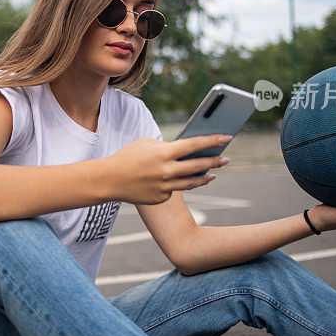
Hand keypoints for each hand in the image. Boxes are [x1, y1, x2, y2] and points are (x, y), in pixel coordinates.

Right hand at [107, 135, 231, 204]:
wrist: (109, 180)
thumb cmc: (127, 157)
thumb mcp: (146, 143)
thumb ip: (166, 146)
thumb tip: (185, 150)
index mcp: (163, 153)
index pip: (194, 145)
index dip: (212, 141)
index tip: (226, 137)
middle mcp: (167, 170)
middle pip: (198, 165)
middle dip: (215, 161)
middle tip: (226, 159)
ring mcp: (164, 186)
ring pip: (192, 182)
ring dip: (205, 177)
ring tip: (213, 174)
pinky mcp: (161, 198)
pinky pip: (175, 190)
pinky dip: (179, 184)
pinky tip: (183, 181)